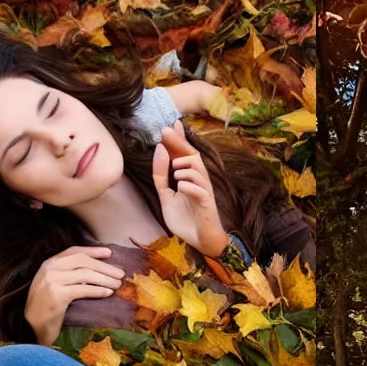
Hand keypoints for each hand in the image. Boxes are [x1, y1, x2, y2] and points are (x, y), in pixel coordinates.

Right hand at [22, 245, 124, 345]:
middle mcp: (50, 268)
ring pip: (85, 274)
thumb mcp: (53, 284)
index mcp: (49, 263)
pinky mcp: (57, 296)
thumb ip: (67, 274)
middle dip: (104, 266)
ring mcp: (52, 281)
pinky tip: (108, 293)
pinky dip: (98, 290)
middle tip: (120, 273)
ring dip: (105, 278)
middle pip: (83, 261)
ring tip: (118, 284)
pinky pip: (83, 290)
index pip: (74, 251)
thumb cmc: (45, 308)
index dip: (93, 251)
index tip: (109, 253)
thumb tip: (95, 270)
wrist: (30, 327)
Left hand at [151, 122, 228, 257]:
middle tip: (165, 130)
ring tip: (174, 174)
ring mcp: (204, 190)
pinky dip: (187, 185)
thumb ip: (161, 176)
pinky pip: (199, 189)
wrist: (199, 242)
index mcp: (189, 177)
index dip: (180, 138)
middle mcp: (199, 180)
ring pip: (196, 168)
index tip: (173, 123)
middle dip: (178, 142)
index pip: (185, 154)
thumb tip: (159, 150)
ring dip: (182, 167)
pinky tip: (181, 188)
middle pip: (192, 155)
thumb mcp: (166, 196)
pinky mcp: (206, 203)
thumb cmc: (184, 219)